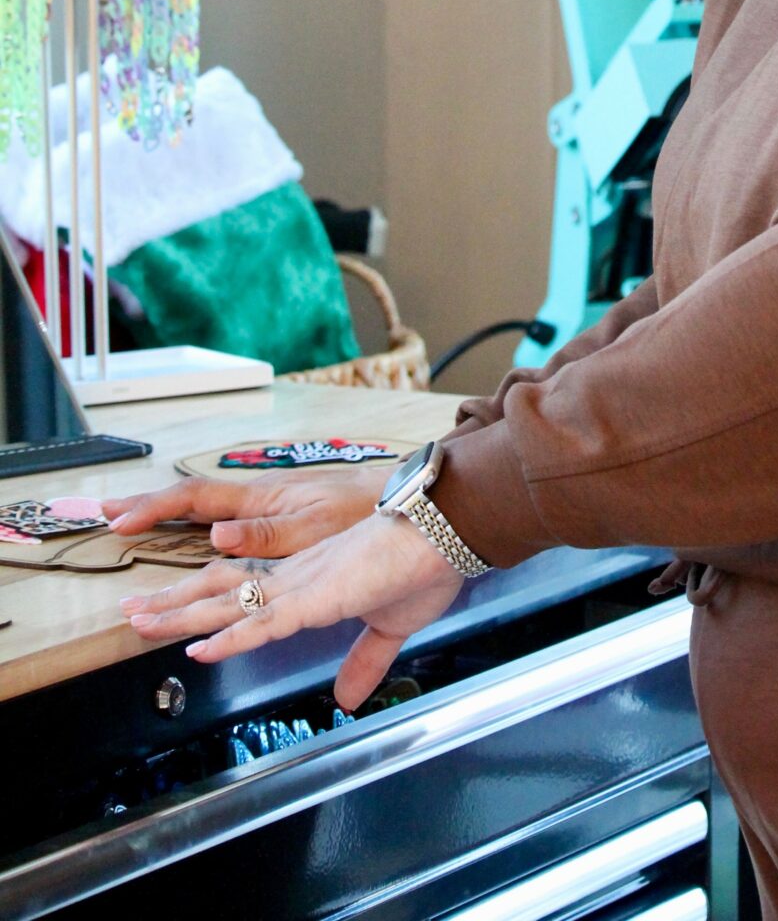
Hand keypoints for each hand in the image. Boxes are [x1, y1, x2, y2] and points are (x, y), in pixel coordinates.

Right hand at [101, 469, 384, 559]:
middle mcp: (260, 504)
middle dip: (148, 508)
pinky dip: (200, 530)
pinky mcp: (288, 528)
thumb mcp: (316, 526)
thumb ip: (266, 533)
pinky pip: (230, 527)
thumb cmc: (367, 512)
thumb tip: (216, 535)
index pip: (195, 499)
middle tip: (106, 514)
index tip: (118, 519)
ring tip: (134, 532)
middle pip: (192, 503)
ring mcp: (272, 514)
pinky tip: (194, 540)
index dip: (154, 509)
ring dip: (169, 523)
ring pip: (208, 518)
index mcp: (263, 501)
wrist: (409, 505)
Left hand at [121, 512, 464, 711]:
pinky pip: (265, 621)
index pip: (248, 591)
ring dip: (183, 614)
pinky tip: (202, 648)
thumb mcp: (390, 628)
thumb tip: (347, 699)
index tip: (173, 615)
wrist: (449, 532)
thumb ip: (364, 662)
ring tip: (140, 621)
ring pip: (230, 602)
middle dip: (176, 604)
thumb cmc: (426, 567)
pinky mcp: (320, 596)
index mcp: (313, 581)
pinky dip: (232, 636)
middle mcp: (298, 578)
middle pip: (223, 590)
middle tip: (132, 612)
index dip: (208, 603)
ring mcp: (305, 584)